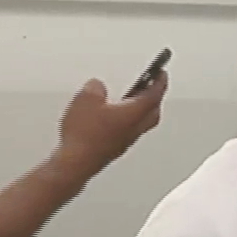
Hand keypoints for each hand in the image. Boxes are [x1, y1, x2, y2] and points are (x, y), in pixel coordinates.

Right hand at [52, 74, 166, 179]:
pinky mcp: (113, 150)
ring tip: (133, 100)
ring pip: (141, 123)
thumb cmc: (85, 135)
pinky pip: (127, 132)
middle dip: (154, 98)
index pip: (154, 95)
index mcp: (133, 113)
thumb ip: (96, 88)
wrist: (75, 162)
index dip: (159, 82)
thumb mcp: (87, 98)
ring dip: (141, 111)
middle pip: (152, 112)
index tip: (162, 74)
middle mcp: (133, 129)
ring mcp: (124, 141)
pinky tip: (113, 119)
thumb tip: (97, 86)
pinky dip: (126, 122)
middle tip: (152, 87)